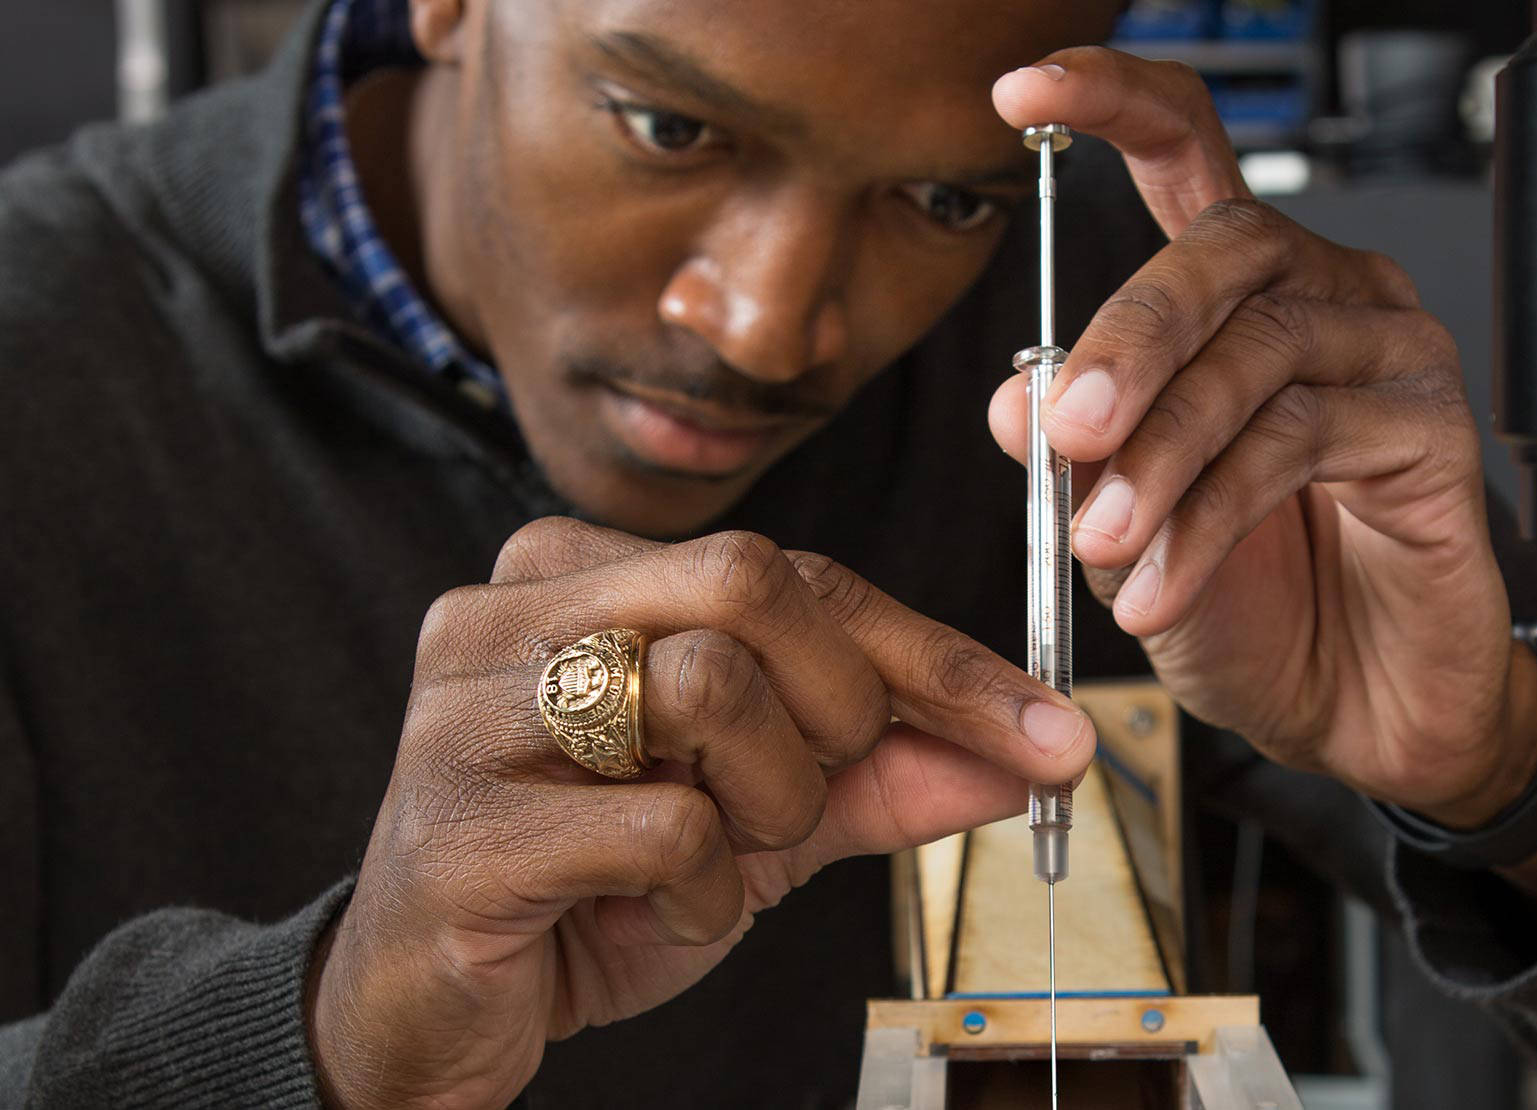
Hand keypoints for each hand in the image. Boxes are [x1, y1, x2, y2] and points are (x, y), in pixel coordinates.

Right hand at [307, 518, 1094, 1109]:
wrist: (438, 1013)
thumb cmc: (597, 888)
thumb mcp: (765, 817)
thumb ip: (886, 771)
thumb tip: (1034, 750)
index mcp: (581, 575)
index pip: (795, 571)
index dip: (934, 653)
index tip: (1050, 730)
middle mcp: (510, 612)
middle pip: (749, 582)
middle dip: (841, 704)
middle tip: (814, 796)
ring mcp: (468, 710)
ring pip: (705, 685)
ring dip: (769, 800)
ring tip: (728, 855)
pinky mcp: (461, 825)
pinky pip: (660, 825)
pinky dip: (708, 887)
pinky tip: (667, 909)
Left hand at [989, 51, 1536, 844]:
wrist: (1354, 711)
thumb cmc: (1252, 603)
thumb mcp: (1127, 524)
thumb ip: (1077, 452)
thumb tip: (1012, 399)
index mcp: (1242, 292)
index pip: (1187, 152)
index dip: (1111, 102)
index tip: (1022, 89)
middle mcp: (1324, 296)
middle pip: (1224, 249)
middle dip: (1128, 340)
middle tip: (1067, 433)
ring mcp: (1388, 353)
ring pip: (1260, 352)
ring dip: (1164, 453)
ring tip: (1105, 544)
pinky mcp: (1431, 430)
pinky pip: (1303, 441)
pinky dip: (1213, 518)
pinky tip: (1164, 586)